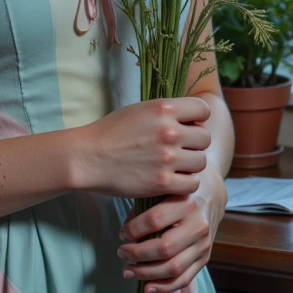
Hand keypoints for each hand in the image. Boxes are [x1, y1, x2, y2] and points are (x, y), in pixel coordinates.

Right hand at [74, 97, 212, 200]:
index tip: (187, 127)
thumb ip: (167, 113)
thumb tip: (192, 117)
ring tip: (174, 166)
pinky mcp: (163, 182)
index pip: (203, 109)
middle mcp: (169, 131)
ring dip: (190, 165)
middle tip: (179, 150)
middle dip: (194, 144)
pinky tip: (171, 180)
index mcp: (164, 108)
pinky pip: (192, 183)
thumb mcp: (140, 110)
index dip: (197, 119)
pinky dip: (184, 184)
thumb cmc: (111, 132)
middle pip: (205, 138)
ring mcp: (168, 157)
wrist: (88, 158)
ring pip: (201, 162)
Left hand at [116, 164, 227, 292]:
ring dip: (147, 274)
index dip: (133, 230)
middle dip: (137, 254)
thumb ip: (144, 209)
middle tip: (121, 253)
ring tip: (127, 272)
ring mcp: (203, 244)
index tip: (122, 234)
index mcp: (185, 203)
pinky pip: (184, 279)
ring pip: (174, 268)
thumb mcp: (162, 192)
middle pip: (164, 248)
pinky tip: (146, 288)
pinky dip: (164, 287)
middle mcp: (197, 225)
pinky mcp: (205, 258)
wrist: (210, 195)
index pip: (154, 220)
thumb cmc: (177, 194)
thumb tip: (125, 235)